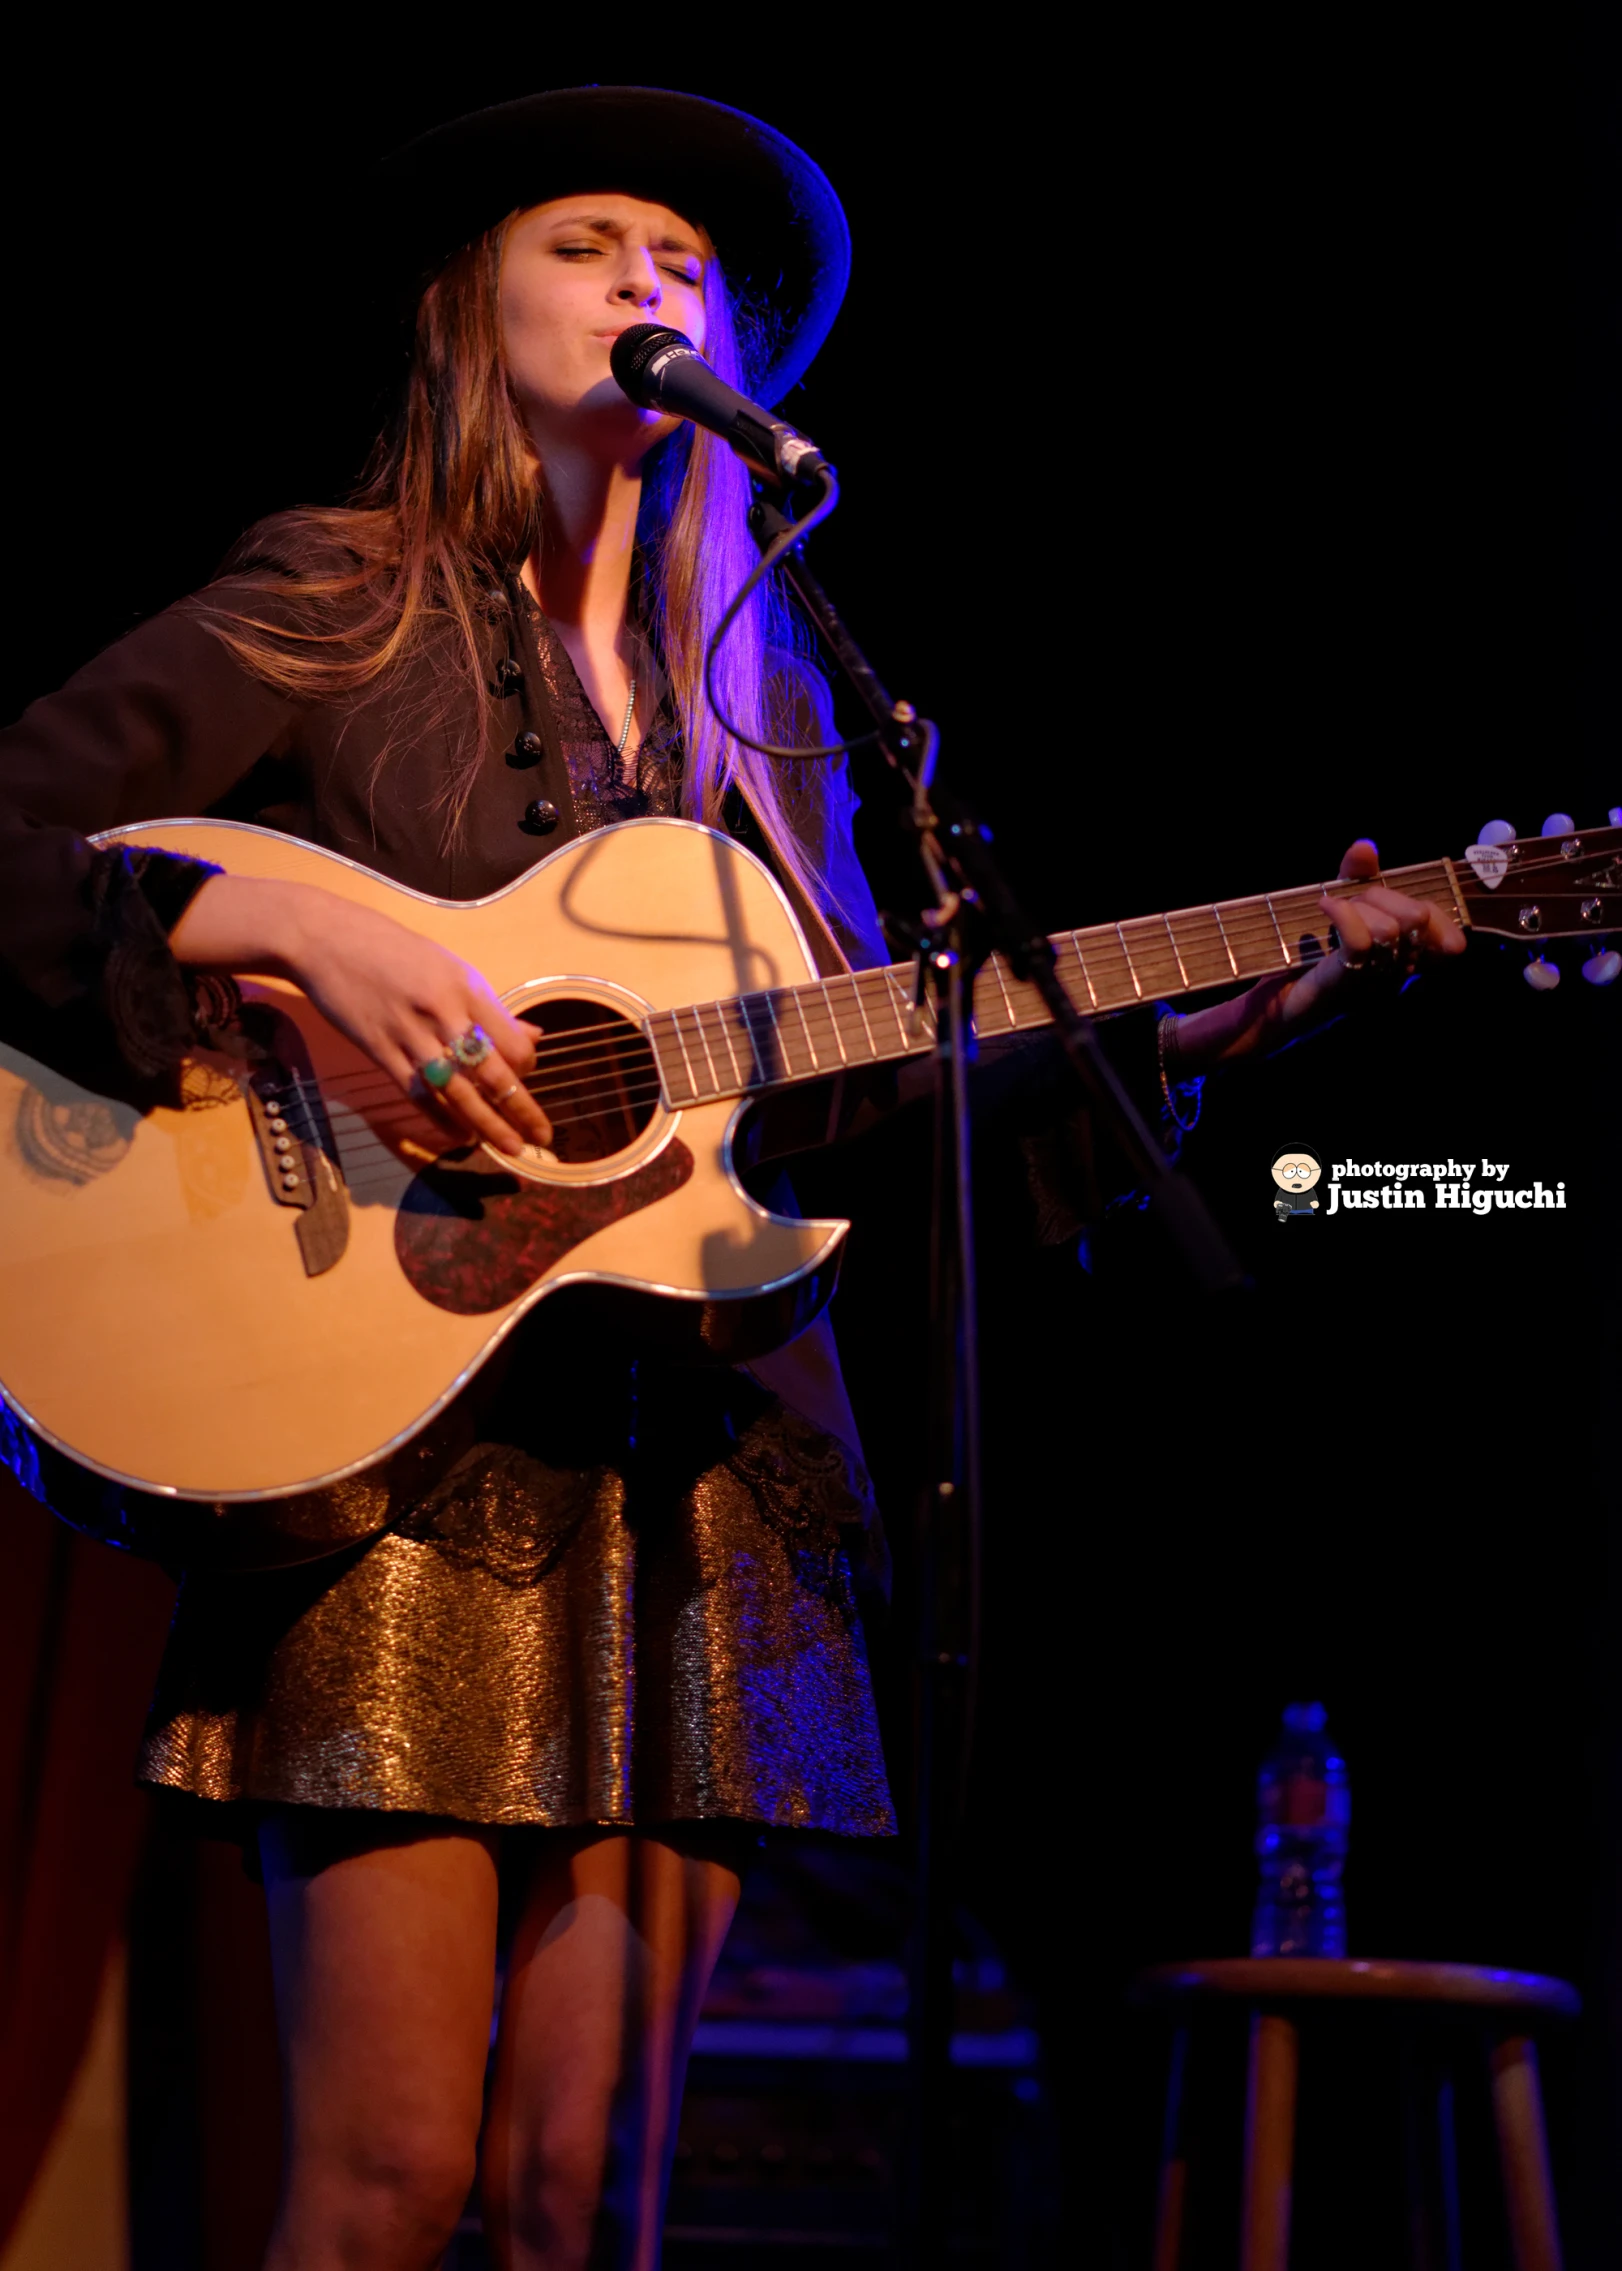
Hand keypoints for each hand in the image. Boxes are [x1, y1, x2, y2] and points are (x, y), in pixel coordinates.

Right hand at [170, 876, 552, 1157]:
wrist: (324, 939)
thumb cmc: (390, 949)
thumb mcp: (447, 965)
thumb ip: (487, 1005)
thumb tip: (531, 1037)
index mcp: (466, 986)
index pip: (511, 1040)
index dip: (526, 1067)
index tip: (529, 1079)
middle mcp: (443, 1012)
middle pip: (492, 1072)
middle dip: (520, 1109)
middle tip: (542, 1138)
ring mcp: (409, 1034)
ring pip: (458, 1090)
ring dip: (486, 1123)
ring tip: (508, 1146)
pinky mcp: (379, 1050)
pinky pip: (418, 1092)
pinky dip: (441, 1117)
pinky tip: (460, 1135)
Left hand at [1172, 838, 1466, 1073]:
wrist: (1268, 1008)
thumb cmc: (1304, 961)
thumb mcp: (1338, 910)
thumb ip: (1355, 877)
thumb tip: (1366, 847)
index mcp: (1400, 964)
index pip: (1447, 941)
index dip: (1439, 917)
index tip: (1411, 906)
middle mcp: (1391, 977)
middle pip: (1416, 919)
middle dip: (1384, 896)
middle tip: (1352, 901)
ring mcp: (1368, 983)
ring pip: (1388, 928)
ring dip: (1359, 906)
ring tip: (1332, 910)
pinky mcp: (1339, 983)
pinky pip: (1358, 942)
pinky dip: (1342, 913)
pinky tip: (1323, 906)